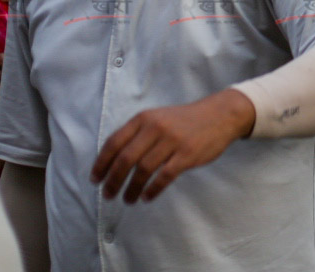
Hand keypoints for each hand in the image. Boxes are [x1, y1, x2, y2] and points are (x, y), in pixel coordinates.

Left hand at [91, 88, 255, 202]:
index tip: (95, 179)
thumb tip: (112, 161)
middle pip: (125, 159)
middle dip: (113, 181)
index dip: (101, 163)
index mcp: (144, 118)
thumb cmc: (184, 120)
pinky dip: (152, 190)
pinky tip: (147, 197)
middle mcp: (156, 128)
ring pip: (143, 170)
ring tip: (127, 199)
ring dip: (131, 189)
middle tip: (108, 195)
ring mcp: (172, 141)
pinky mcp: (187, 155)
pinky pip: (164, 177)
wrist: (220, 115)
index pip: (114, 142)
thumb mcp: (158, 118)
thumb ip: (137, 134)